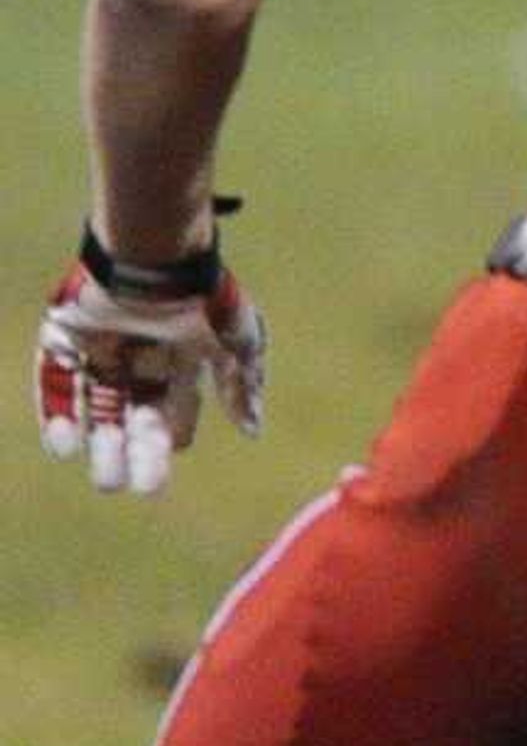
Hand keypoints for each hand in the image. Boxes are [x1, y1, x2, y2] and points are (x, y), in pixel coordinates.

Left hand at [38, 237, 267, 497]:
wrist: (156, 259)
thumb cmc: (205, 298)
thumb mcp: (240, 341)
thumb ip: (245, 384)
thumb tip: (253, 430)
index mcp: (180, 361)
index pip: (173, 413)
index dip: (171, 438)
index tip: (173, 449)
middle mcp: (138, 362)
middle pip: (134, 420)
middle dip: (139, 455)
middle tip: (138, 486)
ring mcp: (99, 353)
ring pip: (96, 411)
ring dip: (101, 447)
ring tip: (106, 478)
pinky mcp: (64, 341)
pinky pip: (55, 387)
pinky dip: (58, 418)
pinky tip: (68, 446)